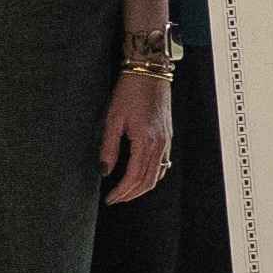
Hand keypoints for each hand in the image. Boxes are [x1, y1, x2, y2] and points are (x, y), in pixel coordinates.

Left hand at [100, 68, 171, 205]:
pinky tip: (143, 177)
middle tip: (116, 199)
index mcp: (145, 141)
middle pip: (148, 180)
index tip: (110, 198)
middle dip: (131, 194)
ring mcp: (166, 140)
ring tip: (127, 192)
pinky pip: (164, 164)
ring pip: (158, 174)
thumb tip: (105, 171)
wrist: (150, 73)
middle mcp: (160, 144)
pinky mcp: (168, 136)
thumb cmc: (130, 91)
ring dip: (142, 187)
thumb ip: (109, 147)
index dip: (121, 191)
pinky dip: (153, 176)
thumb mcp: (113, 118)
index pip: (133, 176)